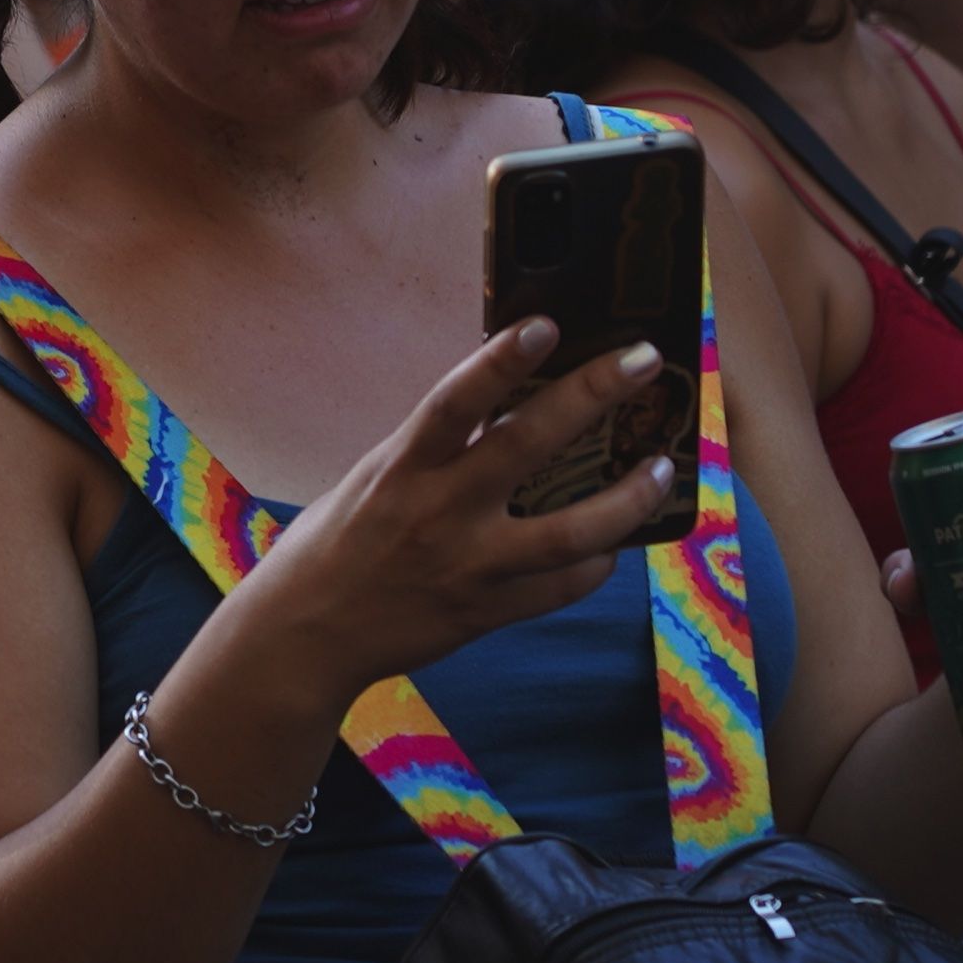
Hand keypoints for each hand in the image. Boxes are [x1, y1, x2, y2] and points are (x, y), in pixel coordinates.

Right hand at [224, 324, 697, 705]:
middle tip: (641, 358)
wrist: (304, 637)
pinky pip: (561, 587)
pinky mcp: (486, 613)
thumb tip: (501, 408)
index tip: (548, 325)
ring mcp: (468, 566)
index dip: (501, 360)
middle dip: (592, 395)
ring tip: (659, 468)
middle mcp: (438, 512)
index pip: (455, 401)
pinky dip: (595, 563)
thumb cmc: (335, 546)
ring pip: (570, 531)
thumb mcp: (373, 481)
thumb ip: (433, 452)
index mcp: (400, 470)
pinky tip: (612, 545)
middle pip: (528, 445)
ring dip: (626, 498)